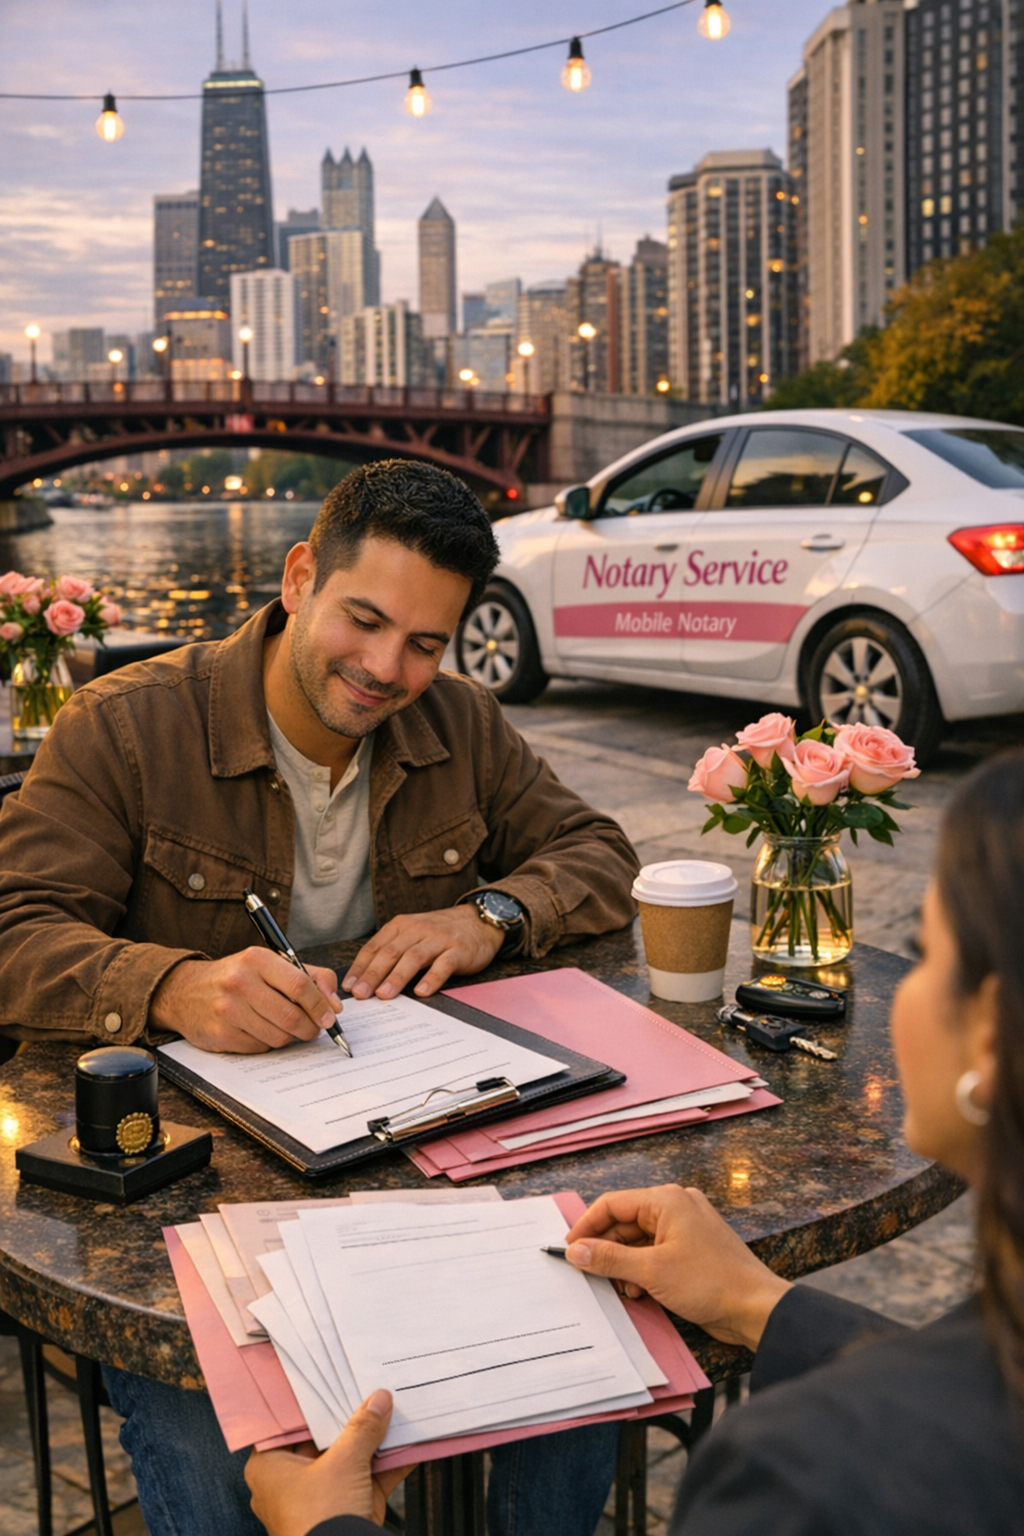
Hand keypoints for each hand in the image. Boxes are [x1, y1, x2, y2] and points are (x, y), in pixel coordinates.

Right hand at [149, 947, 342, 1052]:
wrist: (184, 991)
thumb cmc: (236, 976)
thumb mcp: (269, 964)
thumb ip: (309, 976)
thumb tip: (334, 1004)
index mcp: (256, 959)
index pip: (300, 985)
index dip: (320, 1005)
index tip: (330, 1016)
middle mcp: (240, 982)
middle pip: (292, 1017)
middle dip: (310, 1028)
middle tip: (313, 1029)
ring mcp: (227, 1010)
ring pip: (278, 1037)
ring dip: (289, 1037)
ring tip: (283, 1027)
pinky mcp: (220, 1034)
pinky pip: (260, 1048)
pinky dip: (267, 1043)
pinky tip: (259, 1030)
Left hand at [245, 1390, 412, 1535]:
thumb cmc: (319, 1522)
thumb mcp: (342, 1464)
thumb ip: (362, 1429)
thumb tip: (378, 1401)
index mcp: (270, 1467)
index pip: (289, 1422)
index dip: (311, 1400)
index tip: (330, 1378)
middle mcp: (291, 1481)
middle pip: (323, 1438)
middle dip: (350, 1417)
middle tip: (367, 1388)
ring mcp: (320, 1497)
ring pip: (349, 1458)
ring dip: (373, 1440)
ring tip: (394, 1410)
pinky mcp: (346, 1511)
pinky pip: (367, 1479)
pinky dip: (388, 1464)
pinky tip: (409, 1443)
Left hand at [343, 906, 503, 999]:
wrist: (478, 921)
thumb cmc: (439, 933)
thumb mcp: (412, 935)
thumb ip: (392, 952)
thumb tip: (365, 979)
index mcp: (401, 926)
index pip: (375, 947)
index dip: (360, 967)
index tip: (349, 986)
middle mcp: (417, 930)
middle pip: (391, 952)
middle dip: (373, 974)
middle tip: (360, 994)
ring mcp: (438, 939)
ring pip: (413, 958)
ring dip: (396, 977)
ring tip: (384, 995)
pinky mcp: (458, 950)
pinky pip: (443, 965)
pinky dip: (431, 979)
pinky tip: (422, 992)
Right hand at [563, 1184, 790, 1352]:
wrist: (755, 1308)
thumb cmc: (710, 1282)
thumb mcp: (652, 1271)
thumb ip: (609, 1259)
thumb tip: (575, 1251)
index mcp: (666, 1200)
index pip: (613, 1204)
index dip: (587, 1226)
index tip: (567, 1249)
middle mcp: (675, 1207)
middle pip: (625, 1222)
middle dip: (607, 1250)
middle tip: (589, 1273)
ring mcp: (685, 1228)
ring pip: (638, 1240)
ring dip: (625, 1265)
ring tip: (623, 1288)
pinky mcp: (692, 1250)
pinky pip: (655, 1253)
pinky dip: (643, 1271)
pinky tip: (641, 1292)